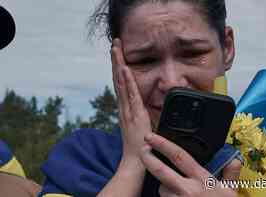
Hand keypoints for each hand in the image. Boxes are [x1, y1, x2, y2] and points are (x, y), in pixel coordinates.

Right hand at [111, 38, 152, 158]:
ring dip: (119, 64)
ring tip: (116, 48)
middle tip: (115, 43)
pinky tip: (125, 69)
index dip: (120, 67)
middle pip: (118, 79)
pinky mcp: (134, 114)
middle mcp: (124, 106)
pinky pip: (130, 95)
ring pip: (121, 83)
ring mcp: (128, 109)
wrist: (137, 161)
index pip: (122, 83)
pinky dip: (127, 81)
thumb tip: (145, 104)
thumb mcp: (142, 124)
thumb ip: (142, 113)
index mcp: (126, 107)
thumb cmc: (140, 144)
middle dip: (117, 60)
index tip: (119, 53)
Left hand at [140, 133, 240, 196]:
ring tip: (177, 190)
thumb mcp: (231, 192)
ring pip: (162, 189)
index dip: (163, 144)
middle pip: (161, 170)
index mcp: (201, 179)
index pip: (179, 157)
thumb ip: (231, 175)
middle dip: (148, 158)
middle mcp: (186, 189)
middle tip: (142, 150)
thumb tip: (235, 161)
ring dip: (165, 187)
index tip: (151, 137)